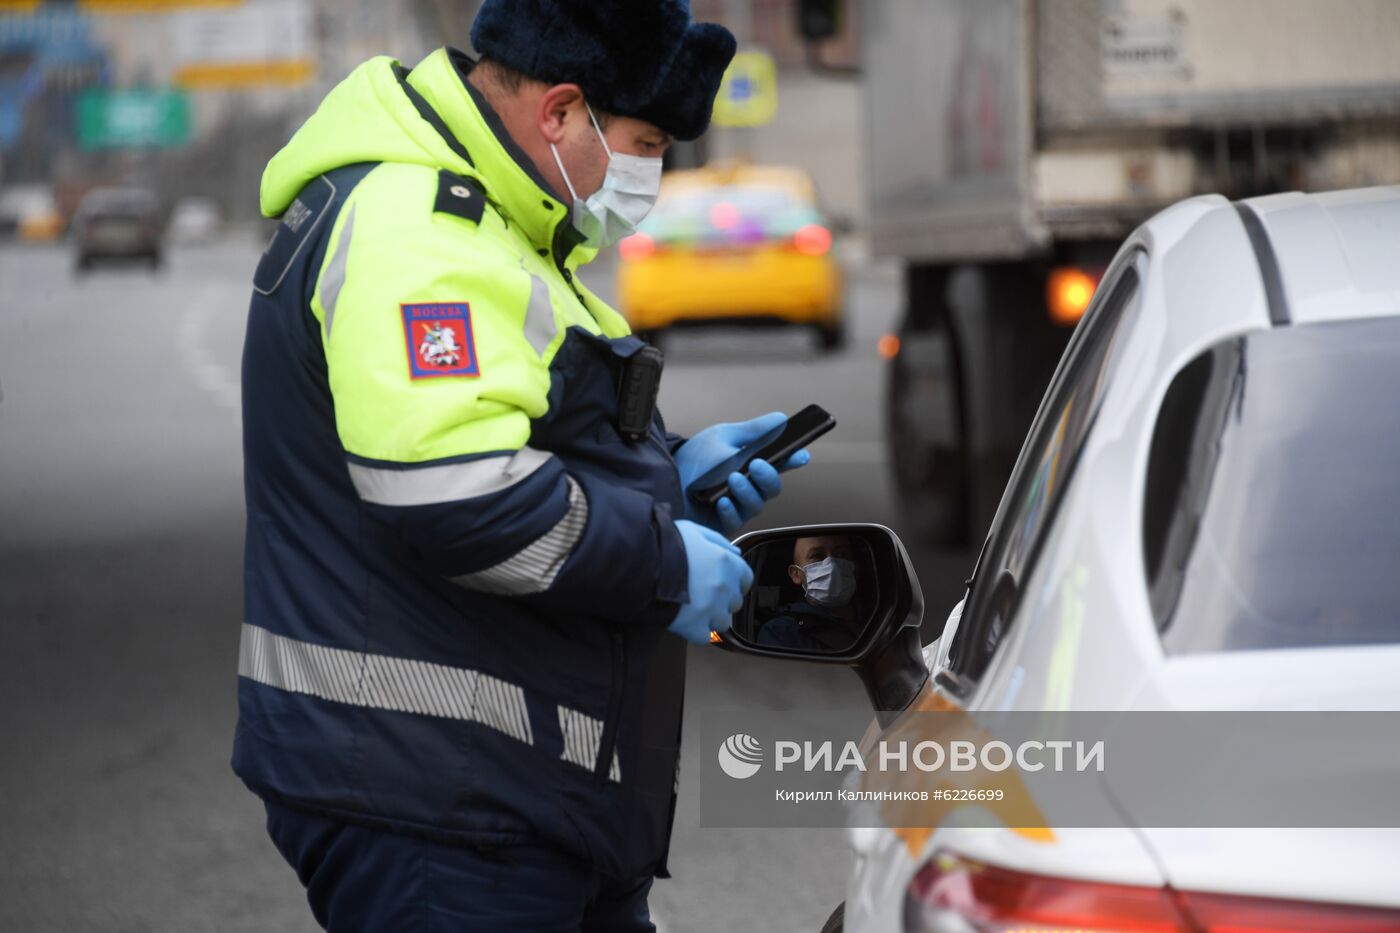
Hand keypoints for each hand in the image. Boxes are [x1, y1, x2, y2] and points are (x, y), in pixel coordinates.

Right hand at [667, 520, 754, 644]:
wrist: (640, 565)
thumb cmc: (664, 544)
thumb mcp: (693, 531)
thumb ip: (718, 541)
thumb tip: (737, 553)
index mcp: (727, 563)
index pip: (746, 579)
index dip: (734, 582)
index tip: (722, 583)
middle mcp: (724, 587)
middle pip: (734, 603)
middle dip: (721, 600)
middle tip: (700, 593)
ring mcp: (711, 610)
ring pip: (722, 622)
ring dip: (710, 617)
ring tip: (690, 608)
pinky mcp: (695, 627)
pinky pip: (704, 636)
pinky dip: (696, 631)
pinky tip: (684, 620)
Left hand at [673, 412, 811, 535]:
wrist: (663, 477)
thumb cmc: (693, 459)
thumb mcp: (724, 437)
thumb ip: (754, 431)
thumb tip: (780, 419)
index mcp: (750, 463)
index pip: (779, 464)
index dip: (793, 460)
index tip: (800, 455)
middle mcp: (746, 486)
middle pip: (772, 488)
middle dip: (768, 476)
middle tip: (756, 465)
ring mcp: (735, 506)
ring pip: (757, 505)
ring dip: (747, 491)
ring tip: (732, 479)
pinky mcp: (721, 522)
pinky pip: (736, 520)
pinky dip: (731, 509)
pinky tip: (722, 501)